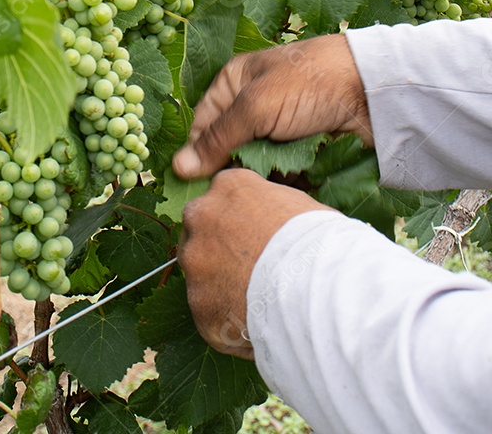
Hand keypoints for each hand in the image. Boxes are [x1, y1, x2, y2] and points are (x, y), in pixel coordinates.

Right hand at [173, 35, 371, 179]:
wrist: (374, 89)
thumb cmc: (310, 83)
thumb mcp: (256, 106)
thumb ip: (218, 138)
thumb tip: (178, 168)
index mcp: (235, 83)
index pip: (203, 126)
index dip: (199, 156)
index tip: (195, 190)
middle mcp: (254, 106)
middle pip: (229, 151)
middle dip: (233, 172)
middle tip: (235, 194)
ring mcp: (281, 130)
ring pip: (256, 167)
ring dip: (261, 181)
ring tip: (265, 194)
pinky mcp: (304, 150)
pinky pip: (284, 174)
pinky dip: (284, 184)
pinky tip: (286, 196)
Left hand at [178, 169, 328, 357]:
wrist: (313, 285)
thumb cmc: (318, 242)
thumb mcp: (298, 206)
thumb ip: (271, 208)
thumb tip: (274, 221)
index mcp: (230, 186)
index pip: (223, 199)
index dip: (240, 223)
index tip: (255, 241)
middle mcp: (202, 216)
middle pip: (200, 232)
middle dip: (218, 251)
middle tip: (250, 274)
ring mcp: (196, 260)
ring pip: (201, 275)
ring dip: (220, 289)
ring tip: (258, 307)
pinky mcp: (198, 303)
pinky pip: (211, 316)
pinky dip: (229, 326)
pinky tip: (257, 329)